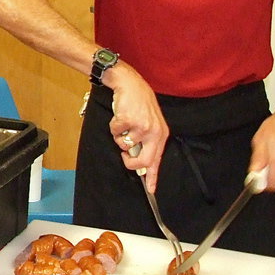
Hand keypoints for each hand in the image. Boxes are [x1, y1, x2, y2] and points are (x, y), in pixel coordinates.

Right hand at [105, 64, 168, 191]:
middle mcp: (153, 132)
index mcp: (160, 135)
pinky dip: (113, 126)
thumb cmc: (139, 104)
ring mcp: (141, 127)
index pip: (157, 161)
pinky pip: (115, 132)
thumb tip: (142, 165)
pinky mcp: (129, 120)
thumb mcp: (150, 124)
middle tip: (125, 156)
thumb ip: (147, 143)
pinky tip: (120, 116)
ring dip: (119, 136)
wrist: (131, 84)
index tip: (151, 190)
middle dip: (130, 163)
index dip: (153, 177)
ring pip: (124, 145)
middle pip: (143, 161)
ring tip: (124, 124)